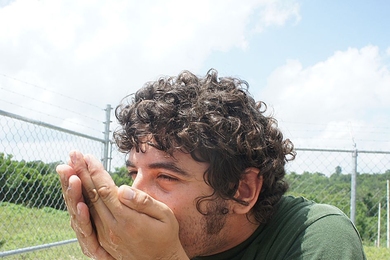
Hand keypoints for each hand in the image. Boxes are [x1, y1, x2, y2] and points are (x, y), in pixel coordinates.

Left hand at [58, 151, 188, 259]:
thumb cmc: (166, 235)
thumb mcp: (164, 215)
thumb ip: (144, 202)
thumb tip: (123, 189)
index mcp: (128, 219)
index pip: (106, 190)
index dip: (96, 172)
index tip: (89, 157)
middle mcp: (112, 228)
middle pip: (92, 195)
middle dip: (81, 173)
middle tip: (73, 155)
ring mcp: (105, 235)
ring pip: (86, 206)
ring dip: (77, 185)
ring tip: (69, 168)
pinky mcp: (103, 240)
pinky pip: (88, 218)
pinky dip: (80, 201)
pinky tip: (76, 191)